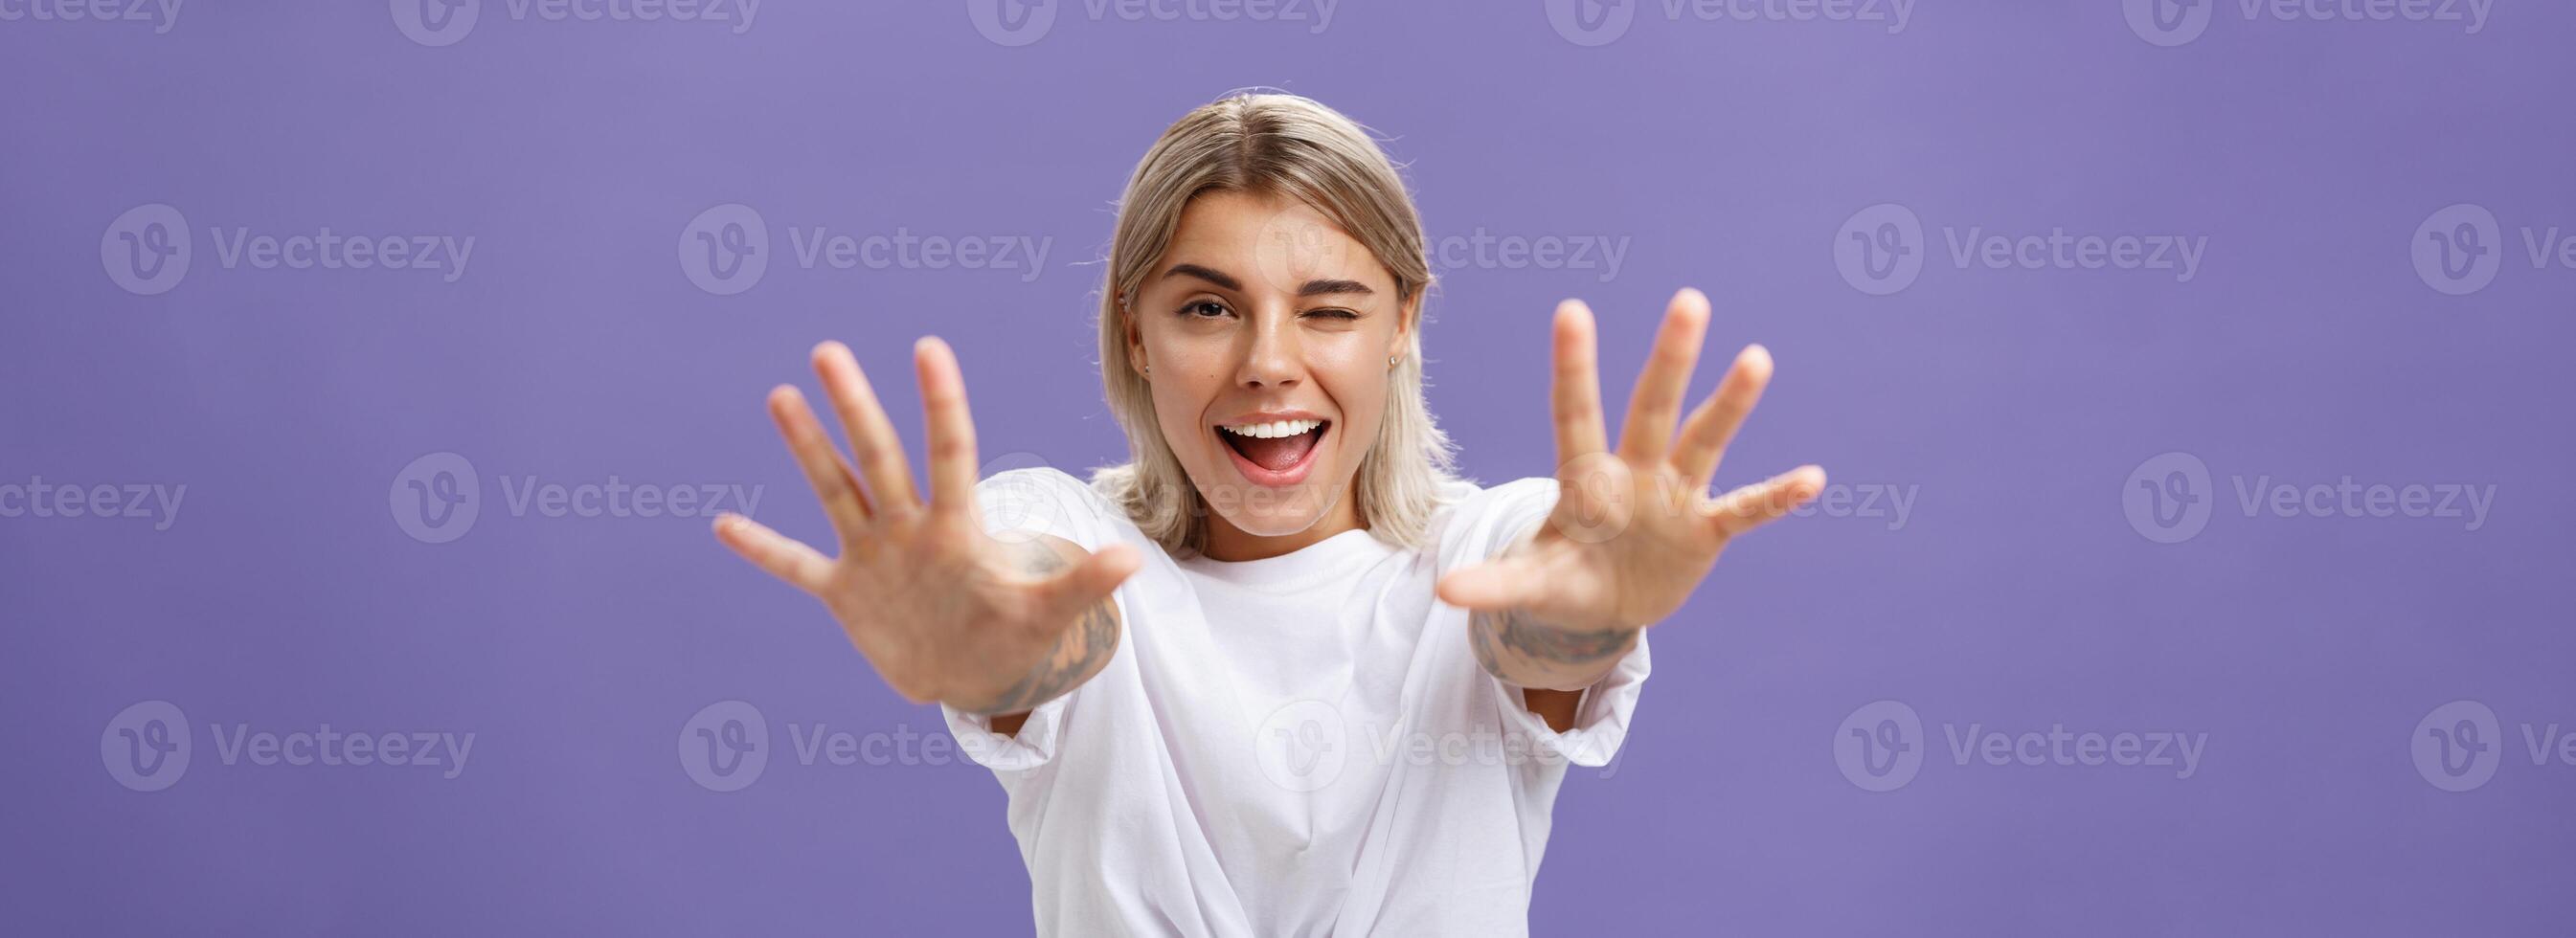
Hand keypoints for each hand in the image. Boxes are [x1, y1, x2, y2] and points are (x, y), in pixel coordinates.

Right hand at [711, 338, 1140, 713]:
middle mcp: (908, 528)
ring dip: (807, 449)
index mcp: (955, 528)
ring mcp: (873, 555)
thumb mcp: (1046, 616)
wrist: (975, 674)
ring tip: (781, 396)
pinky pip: (797, 566)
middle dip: (854, 407)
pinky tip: (723, 523)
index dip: (940, 404)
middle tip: (828, 348)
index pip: (949, 453)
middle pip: (879, 456)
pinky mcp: (846, 591)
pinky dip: (764, 549)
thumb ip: (1080, 586)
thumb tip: (1130, 562)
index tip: (928, 347)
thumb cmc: (1013, 636)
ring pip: (835, 491)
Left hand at [1437, 289, 1822, 687]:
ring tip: (1757, 358)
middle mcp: (1633, 472)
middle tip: (1690, 300)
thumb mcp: (1529, 583)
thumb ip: (1494, 583)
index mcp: (1583, 478)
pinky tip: (1813, 478)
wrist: (1603, 606)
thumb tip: (1443, 591)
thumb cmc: (1561, 577)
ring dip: (1731, 404)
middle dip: (1671, 359)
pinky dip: (1775, 498)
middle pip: (1652, 407)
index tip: (1571, 309)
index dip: (1574, 367)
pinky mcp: (1704, 530)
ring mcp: (1673, 496)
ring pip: (1704, 441)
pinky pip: (1745, 510)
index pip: (1575, 413)